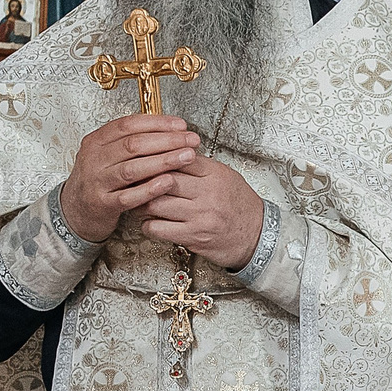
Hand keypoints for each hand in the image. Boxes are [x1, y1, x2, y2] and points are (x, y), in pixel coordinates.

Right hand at [62, 114, 203, 243]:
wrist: (74, 210)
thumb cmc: (98, 180)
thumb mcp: (107, 154)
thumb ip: (130, 142)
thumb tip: (169, 129)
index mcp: (96, 141)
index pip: (128, 125)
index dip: (157, 123)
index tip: (181, 125)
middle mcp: (94, 159)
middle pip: (133, 145)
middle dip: (167, 141)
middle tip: (191, 140)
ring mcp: (97, 182)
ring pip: (132, 169)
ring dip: (163, 161)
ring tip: (187, 157)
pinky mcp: (102, 204)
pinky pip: (128, 196)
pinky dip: (150, 189)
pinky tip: (168, 182)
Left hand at [142, 152, 267, 270]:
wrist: (257, 236)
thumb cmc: (240, 206)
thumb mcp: (225, 177)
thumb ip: (200, 166)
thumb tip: (172, 153)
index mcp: (214, 174)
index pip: (179, 157)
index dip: (158, 157)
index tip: (146, 159)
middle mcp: (207, 193)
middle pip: (163, 179)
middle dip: (144, 179)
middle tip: (134, 180)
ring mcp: (199, 216)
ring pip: (156, 203)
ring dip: (142, 202)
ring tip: (139, 201)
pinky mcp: (193, 236)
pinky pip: (158, 228)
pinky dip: (147, 224)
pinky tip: (149, 221)